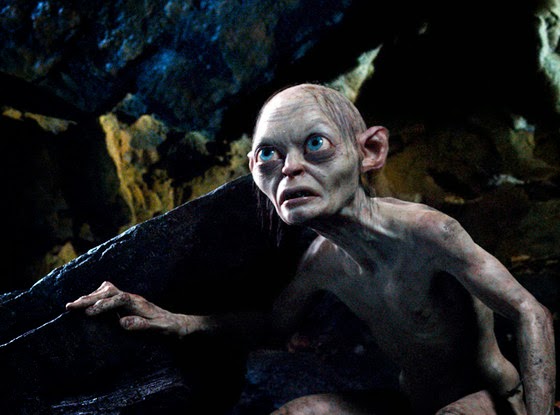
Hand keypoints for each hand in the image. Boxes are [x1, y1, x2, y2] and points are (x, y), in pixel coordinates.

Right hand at [66, 281, 198, 337]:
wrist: (177, 324)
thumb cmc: (168, 328)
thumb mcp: (158, 329)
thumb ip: (142, 326)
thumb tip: (122, 323)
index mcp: (139, 303)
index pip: (118, 299)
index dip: (103, 305)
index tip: (88, 313)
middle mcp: (132, 298)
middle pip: (109, 291)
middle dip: (89, 298)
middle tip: (70, 306)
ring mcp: (129, 299)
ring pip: (107, 290)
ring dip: (90, 296)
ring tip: (73, 305)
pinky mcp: (127, 303)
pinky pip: (109, 295)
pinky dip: (96, 297)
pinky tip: (87, 305)